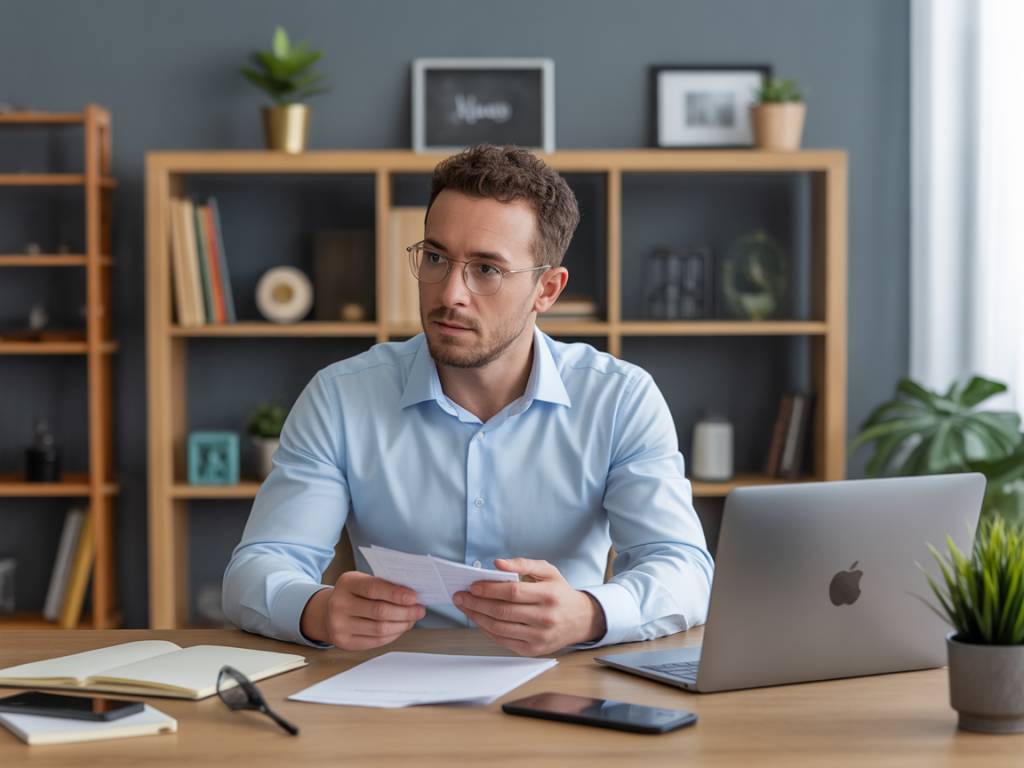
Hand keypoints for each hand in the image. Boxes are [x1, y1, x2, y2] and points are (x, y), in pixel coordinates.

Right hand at [300, 571, 425, 650]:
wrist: (327, 612)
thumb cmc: (353, 594)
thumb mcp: (362, 582)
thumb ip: (383, 585)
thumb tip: (412, 594)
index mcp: (347, 583)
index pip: (374, 588)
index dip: (397, 594)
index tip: (415, 597)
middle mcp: (339, 604)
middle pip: (380, 612)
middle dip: (405, 612)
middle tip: (420, 609)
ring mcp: (340, 625)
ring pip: (380, 629)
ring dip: (402, 625)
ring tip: (412, 619)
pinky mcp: (345, 642)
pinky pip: (376, 641)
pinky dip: (393, 635)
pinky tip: (400, 628)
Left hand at [453, 558, 606, 655]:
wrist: (581, 620)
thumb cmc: (560, 592)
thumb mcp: (548, 571)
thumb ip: (523, 564)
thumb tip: (497, 563)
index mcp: (549, 595)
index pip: (512, 592)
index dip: (489, 589)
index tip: (472, 585)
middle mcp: (545, 617)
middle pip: (502, 611)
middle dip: (476, 603)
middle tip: (460, 596)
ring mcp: (539, 636)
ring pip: (500, 628)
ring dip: (477, 618)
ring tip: (465, 608)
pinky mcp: (533, 650)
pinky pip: (504, 641)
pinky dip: (487, 631)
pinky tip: (479, 620)